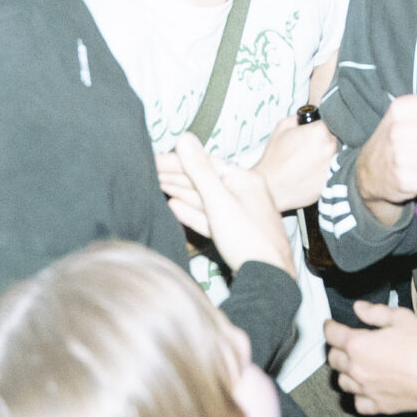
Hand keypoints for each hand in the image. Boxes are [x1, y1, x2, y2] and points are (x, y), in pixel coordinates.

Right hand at [167, 132, 293, 275]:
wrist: (269, 278)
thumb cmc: (247, 237)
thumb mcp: (219, 200)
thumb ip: (199, 171)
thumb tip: (184, 138)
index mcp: (244, 180)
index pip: (205, 163)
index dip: (178, 161)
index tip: (154, 159)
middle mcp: (243, 193)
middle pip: (204, 181)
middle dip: (176, 176)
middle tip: (148, 170)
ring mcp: (239, 214)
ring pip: (205, 200)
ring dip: (180, 192)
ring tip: (156, 183)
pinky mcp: (233, 234)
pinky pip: (209, 218)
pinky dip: (192, 213)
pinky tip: (174, 207)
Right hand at [253, 114, 339, 212]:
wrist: (271, 187)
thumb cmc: (274, 158)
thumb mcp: (282, 127)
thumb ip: (299, 118)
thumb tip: (309, 117)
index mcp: (320, 130)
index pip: (331, 121)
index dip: (322, 127)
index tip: (316, 132)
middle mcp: (331, 146)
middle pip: (337, 138)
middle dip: (327, 141)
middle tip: (312, 148)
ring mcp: (334, 164)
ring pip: (338, 155)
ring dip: (328, 156)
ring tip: (312, 162)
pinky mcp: (333, 181)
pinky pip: (335, 171)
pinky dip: (327, 170)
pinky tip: (313, 173)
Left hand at [325, 303, 416, 414]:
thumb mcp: (400, 317)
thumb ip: (375, 312)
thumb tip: (358, 308)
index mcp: (358, 344)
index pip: (332, 335)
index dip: (329, 327)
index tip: (331, 325)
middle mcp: (357, 369)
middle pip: (334, 360)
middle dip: (336, 349)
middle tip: (345, 344)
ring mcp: (366, 390)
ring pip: (343, 383)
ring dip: (345, 373)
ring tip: (355, 366)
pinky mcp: (379, 406)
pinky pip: (359, 403)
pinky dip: (358, 395)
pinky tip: (366, 389)